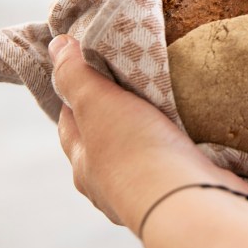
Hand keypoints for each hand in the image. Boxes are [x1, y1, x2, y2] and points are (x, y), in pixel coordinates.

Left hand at [49, 34, 247, 231]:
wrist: (188, 202)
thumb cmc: (136, 151)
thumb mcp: (97, 102)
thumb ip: (76, 74)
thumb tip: (55, 45)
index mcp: (84, 166)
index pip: (69, 125)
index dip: (75, 97)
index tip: (91, 71)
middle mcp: (109, 187)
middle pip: (104, 145)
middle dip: (114, 119)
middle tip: (133, 87)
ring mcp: (146, 197)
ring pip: (140, 160)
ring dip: (149, 139)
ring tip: (167, 110)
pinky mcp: (180, 198)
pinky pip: (173, 170)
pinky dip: (178, 154)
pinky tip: (192, 140)